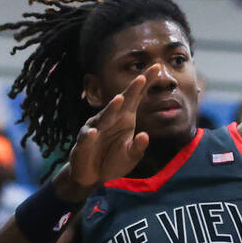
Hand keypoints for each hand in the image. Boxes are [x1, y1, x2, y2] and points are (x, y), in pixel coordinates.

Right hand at [68, 69, 156, 188]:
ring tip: (120, 99)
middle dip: (132, 90)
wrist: (92, 175)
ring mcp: (96, 128)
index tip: (157, 67)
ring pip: (104, 117)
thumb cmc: (112, 161)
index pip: (136, 97)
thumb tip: (145, 136)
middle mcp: (111, 118)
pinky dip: (90, 135)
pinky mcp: (84, 142)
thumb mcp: (130, 157)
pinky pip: (87, 137)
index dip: (146, 83)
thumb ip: (138, 148)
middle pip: (122, 101)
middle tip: (142, 78)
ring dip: (112, 108)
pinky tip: (94, 133)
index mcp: (125, 118)